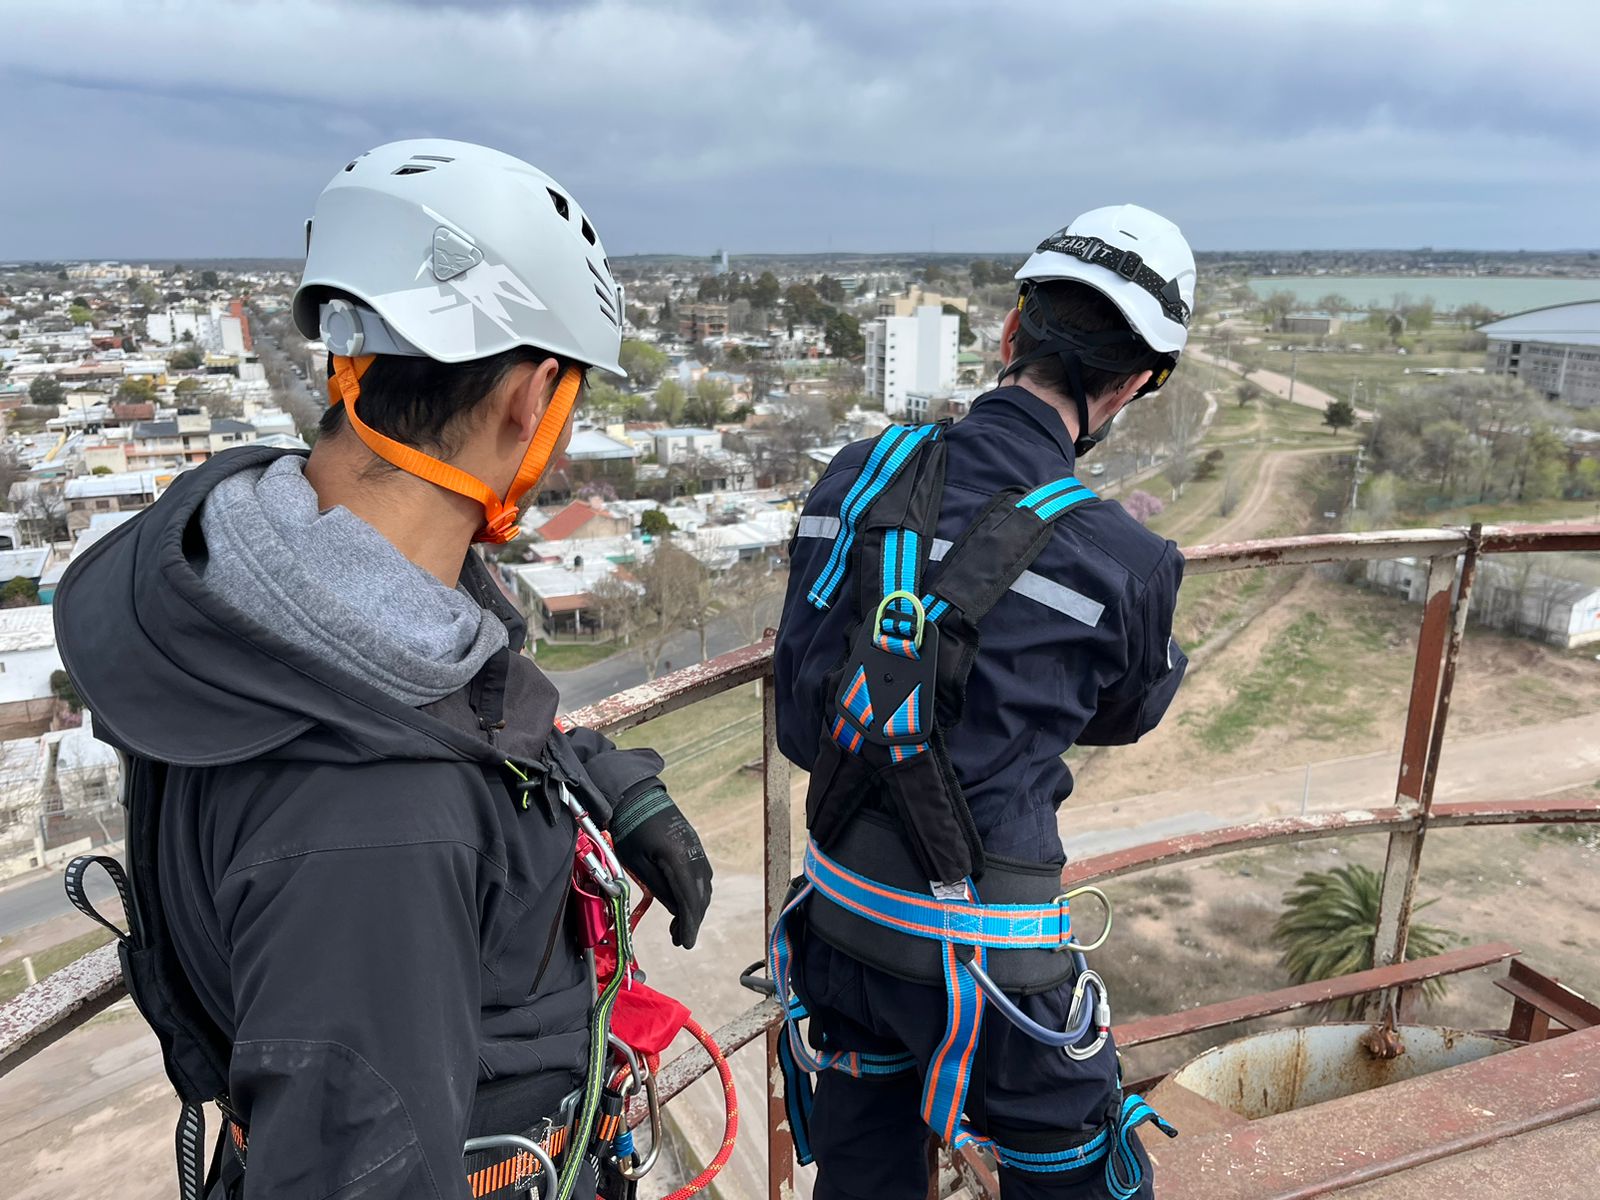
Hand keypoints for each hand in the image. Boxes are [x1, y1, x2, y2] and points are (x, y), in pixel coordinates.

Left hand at [611, 787, 712, 948]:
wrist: (636, 796)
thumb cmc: (630, 829)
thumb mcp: (638, 863)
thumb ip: (660, 887)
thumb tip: (677, 909)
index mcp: (678, 860)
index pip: (689, 900)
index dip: (689, 924)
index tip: (685, 944)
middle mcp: (693, 854)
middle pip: (701, 896)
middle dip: (692, 920)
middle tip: (679, 939)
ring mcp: (696, 848)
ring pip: (704, 886)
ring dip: (695, 907)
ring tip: (679, 924)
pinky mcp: (693, 844)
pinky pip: (701, 874)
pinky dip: (695, 892)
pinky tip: (684, 900)